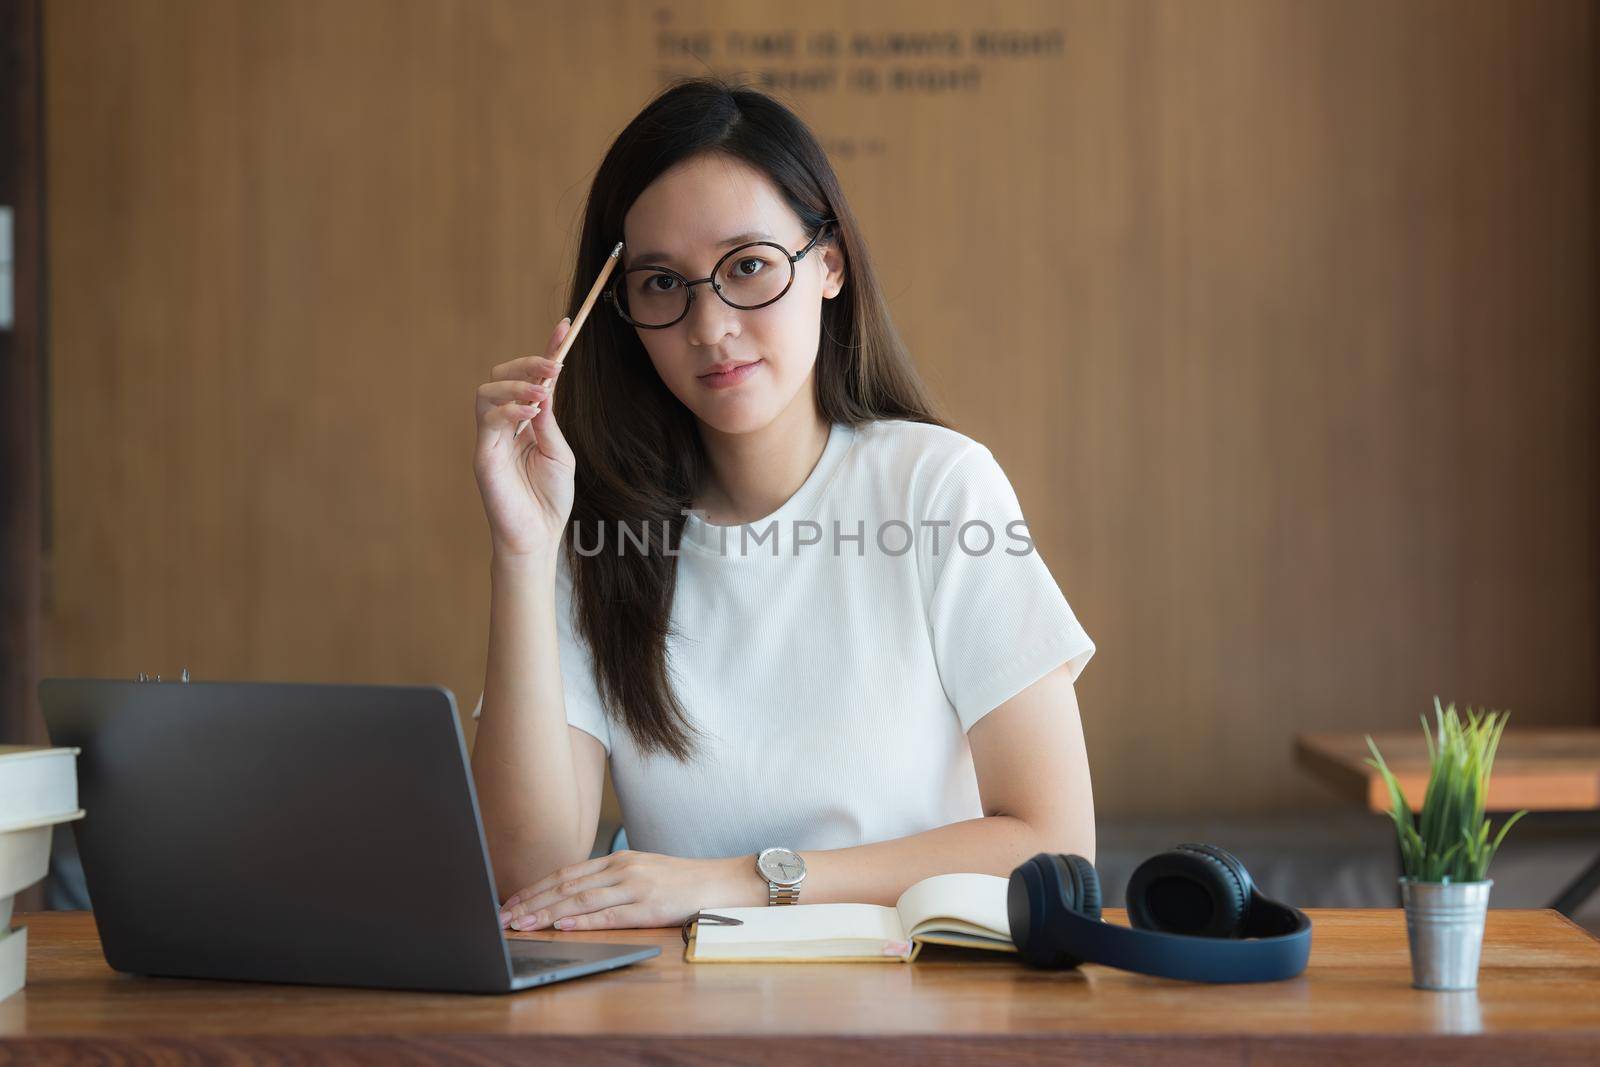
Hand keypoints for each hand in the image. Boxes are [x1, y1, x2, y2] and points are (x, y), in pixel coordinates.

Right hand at [474, 317, 576, 558]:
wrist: (539, 535)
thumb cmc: (550, 498)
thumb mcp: (558, 452)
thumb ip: (549, 420)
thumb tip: (546, 387)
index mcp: (526, 422)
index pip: (531, 378)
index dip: (544, 351)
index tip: (564, 327)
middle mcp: (505, 425)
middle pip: (500, 375)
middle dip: (527, 364)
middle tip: (554, 366)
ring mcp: (491, 438)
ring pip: (487, 391)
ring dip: (516, 384)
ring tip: (542, 393)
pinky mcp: (483, 455)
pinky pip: (488, 421)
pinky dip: (509, 410)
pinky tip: (531, 413)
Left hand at [498, 851, 764, 931]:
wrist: (720, 881)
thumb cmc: (681, 881)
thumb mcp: (642, 871)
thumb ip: (610, 880)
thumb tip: (575, 896)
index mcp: (618, 860)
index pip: (566, 873)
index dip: (535, 888)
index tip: (511, 903)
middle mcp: (622, 869)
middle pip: (566, 886)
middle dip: (531, 902)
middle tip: (503, 917)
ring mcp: (635, 887)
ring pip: (580, 900)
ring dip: (546, 914)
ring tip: (521, 925)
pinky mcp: (648, 906)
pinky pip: (608, 915)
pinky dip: (581, 921)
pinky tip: (560, 926)